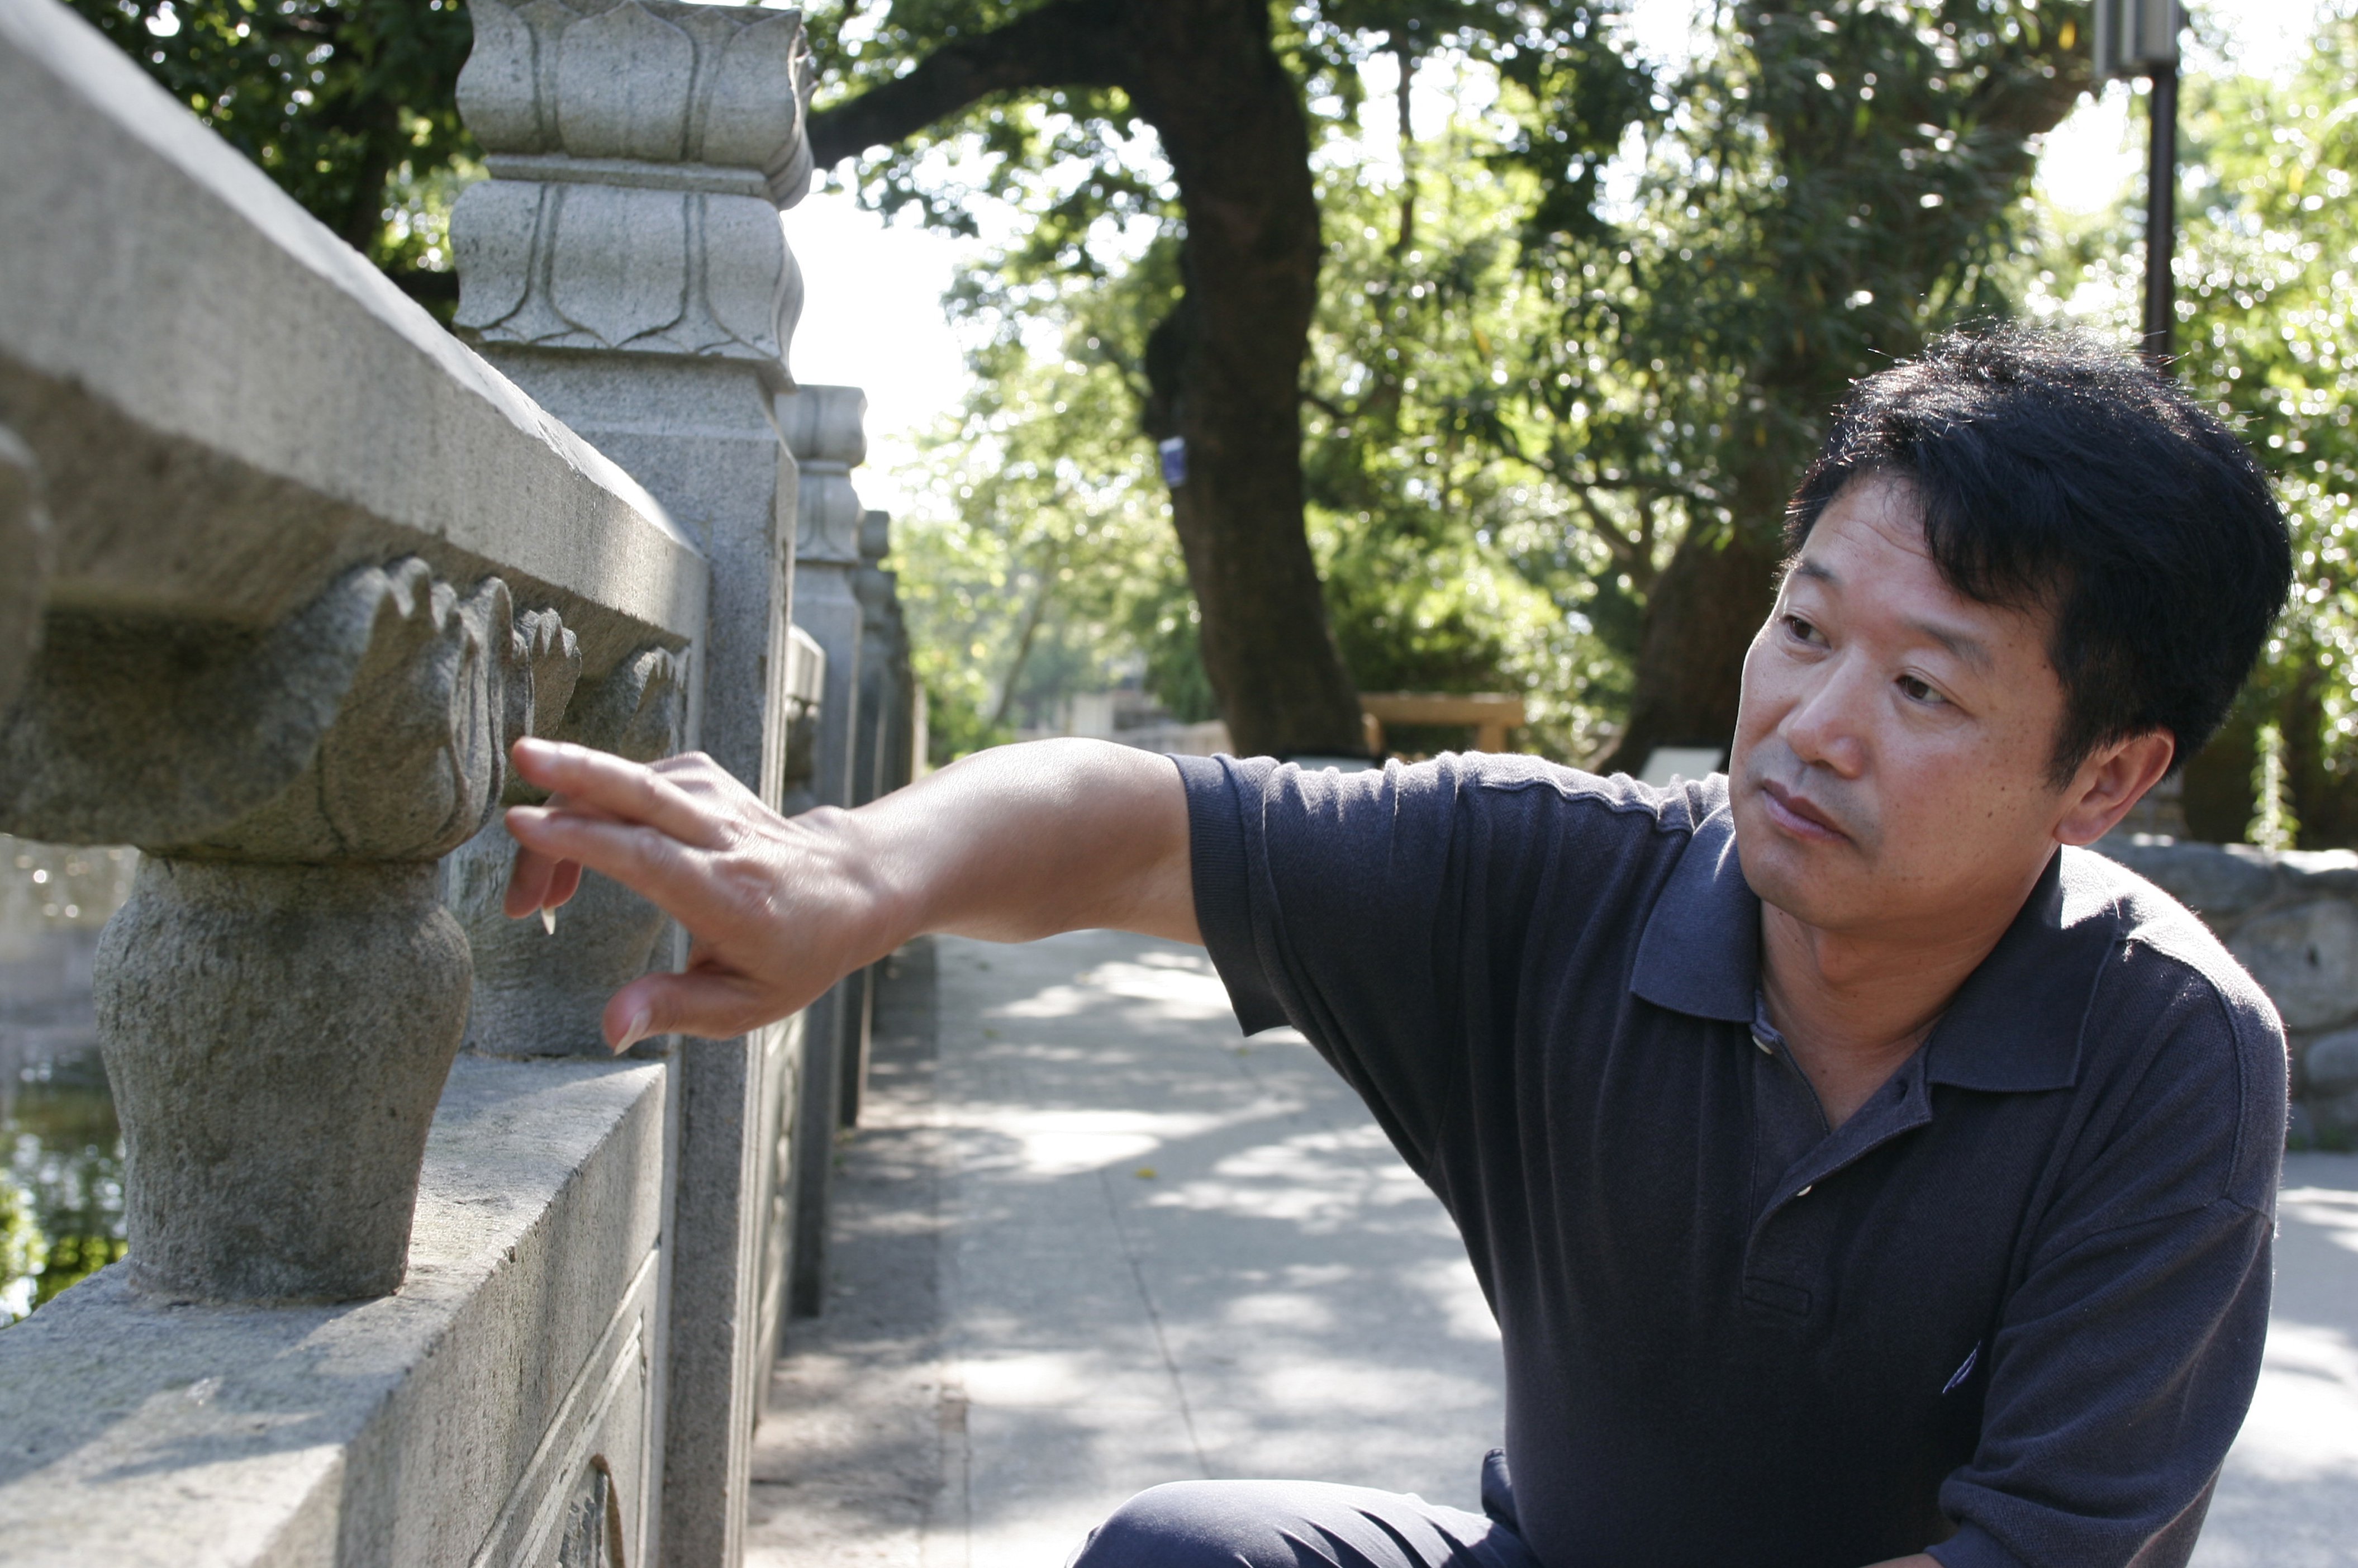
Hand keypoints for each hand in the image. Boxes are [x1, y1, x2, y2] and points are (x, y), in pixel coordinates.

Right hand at [503, 738, 887, 1049]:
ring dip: (567, 813)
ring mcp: (716, 798)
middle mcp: (722, 837)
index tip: (523, 825)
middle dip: (574, 770)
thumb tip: (609, 1030)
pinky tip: (576, 849)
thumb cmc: (795, 955)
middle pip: (640, 791)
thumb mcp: (742, 1006)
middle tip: (517, 756)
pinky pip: (637, 778)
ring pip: (630, 781)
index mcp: (729, 894)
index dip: (581, 838)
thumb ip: (671, 1011)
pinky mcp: (705, 778)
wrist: (852, 889)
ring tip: (535, 896)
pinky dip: (593, 801)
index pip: (646, 855)